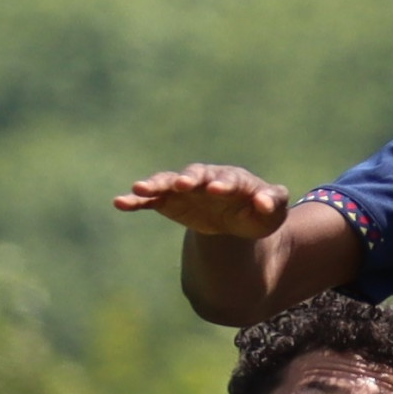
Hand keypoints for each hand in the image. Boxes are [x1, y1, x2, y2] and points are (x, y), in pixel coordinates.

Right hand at [114, 165, 292, 239]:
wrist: (237, 218)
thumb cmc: (257, 212)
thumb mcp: (272, 212)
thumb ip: (273, 203)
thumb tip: (263, 202)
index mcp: (234, 180)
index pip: (229, 179)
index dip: (223, 184)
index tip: (217, 190)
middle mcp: (206, 179)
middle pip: (196, 175)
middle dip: (189, 179)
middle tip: (182, 184)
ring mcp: (185, 189)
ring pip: (168, 182)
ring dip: (155, 184)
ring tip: (139, 187)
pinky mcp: (169, 201)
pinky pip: (151, 199)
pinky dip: (136, 200)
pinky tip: (120, 202)